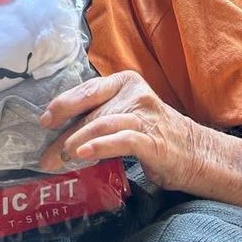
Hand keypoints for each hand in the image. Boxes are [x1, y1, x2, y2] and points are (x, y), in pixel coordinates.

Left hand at [38, 71, 198, 190]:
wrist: (197, 153)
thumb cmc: (155, 134)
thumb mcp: (127, 115)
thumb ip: (101, 116)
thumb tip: (60, 133)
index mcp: (126, 82)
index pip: (87, 90)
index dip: (63, 104)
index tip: (44, 120)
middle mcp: (135, 94)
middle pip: (91, 112)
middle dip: (64, 135)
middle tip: (46, 155)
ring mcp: (145, 116)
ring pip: (102, 123)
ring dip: (76, 143)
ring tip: (60, 159)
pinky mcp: (154, 140)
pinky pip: (121, 140)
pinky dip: (99, 146)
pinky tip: (83, 154)